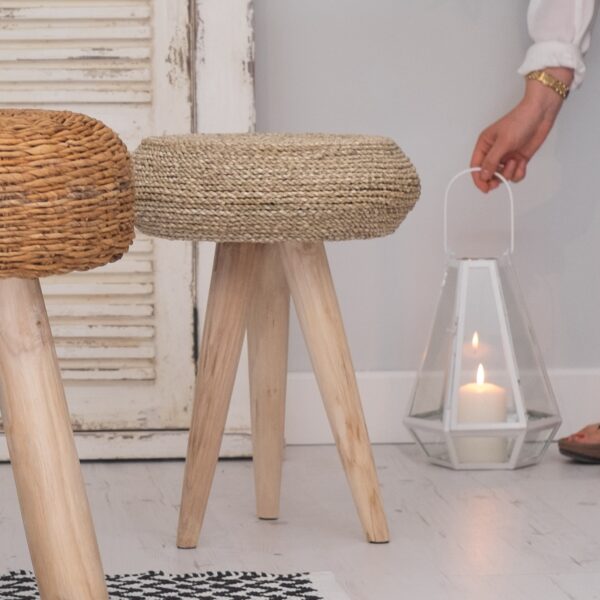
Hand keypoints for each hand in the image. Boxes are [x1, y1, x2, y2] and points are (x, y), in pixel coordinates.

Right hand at [470, 67, 572, 191]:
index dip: (479, 178)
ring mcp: (506, 157)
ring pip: (502, 175)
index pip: (476, 166)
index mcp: (484, 145)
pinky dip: (519, 172)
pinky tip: (522, 163)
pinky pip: (515, 174)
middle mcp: (494, 152)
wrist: (541, 114)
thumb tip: (483, 175)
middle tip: (497, 183)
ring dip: (509, 173)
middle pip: (488, 174)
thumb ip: (492, 161)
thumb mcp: (503, 142)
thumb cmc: (520, 121)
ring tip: (515, 162)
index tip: (485, 188)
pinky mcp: (518, 159)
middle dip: (494, 179)